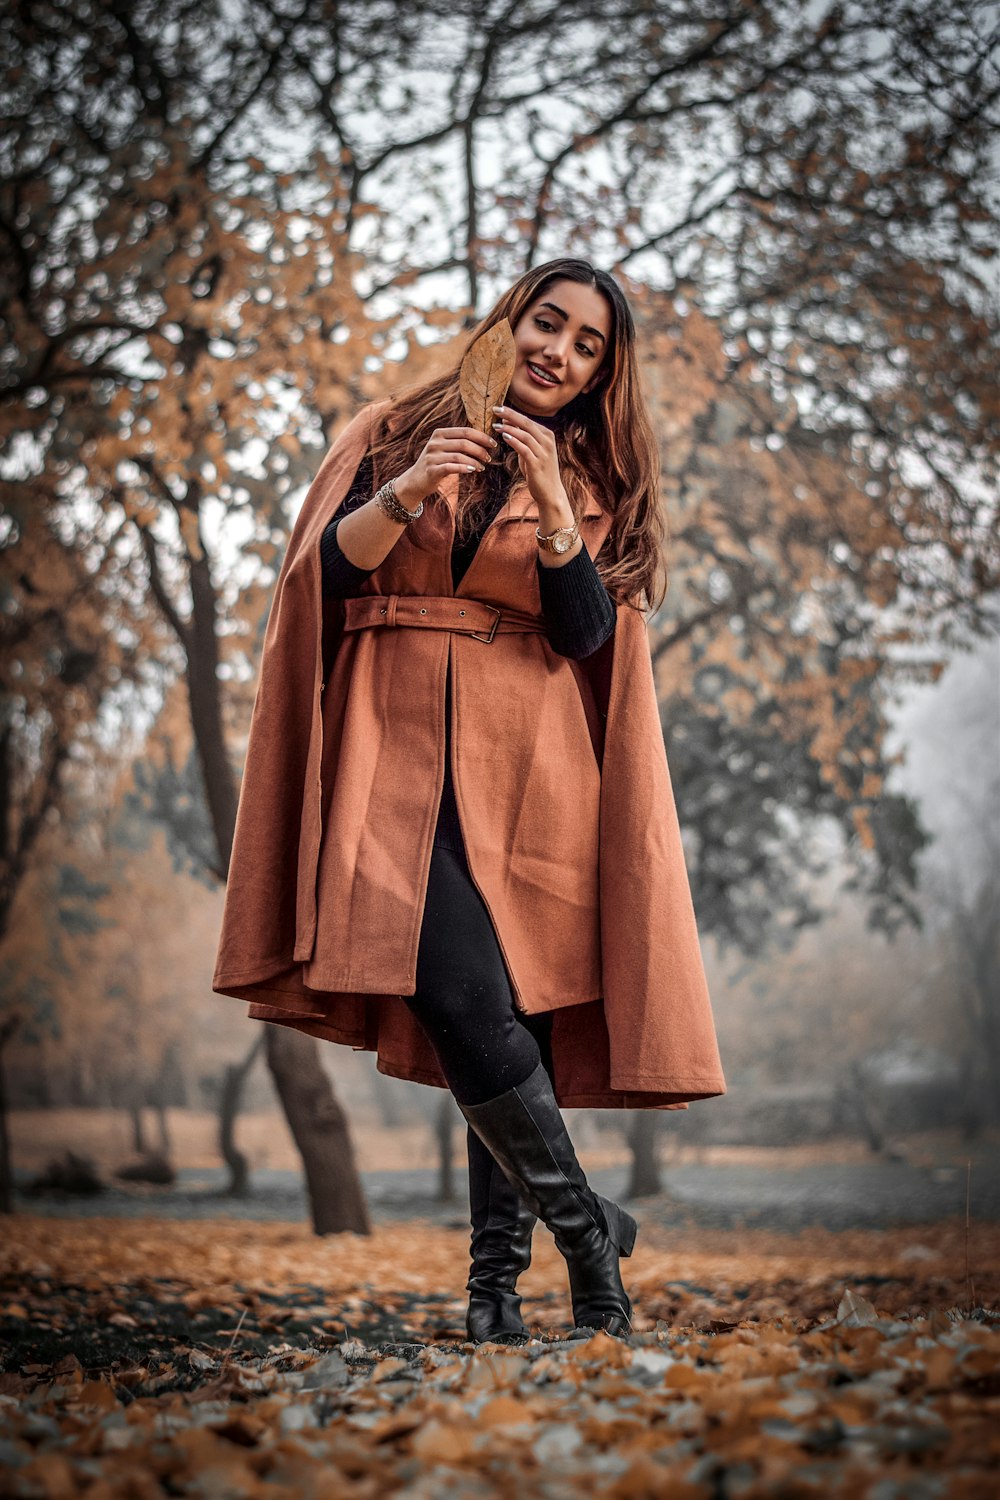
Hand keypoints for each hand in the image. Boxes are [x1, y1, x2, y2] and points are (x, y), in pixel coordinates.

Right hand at [395, 426, 496, 507]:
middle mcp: (435, 442)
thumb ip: (459, 442)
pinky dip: (465, 468)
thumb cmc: (436, 463)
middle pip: (464, 443)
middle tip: (489, 458)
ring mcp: (432, 456)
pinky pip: (452, 467)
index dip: (482, 437)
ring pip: (459, 456)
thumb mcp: (445, 449)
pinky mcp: (432, 470)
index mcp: (439, 433)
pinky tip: (473, 470)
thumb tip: (484, 439)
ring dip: (475, 461)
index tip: (493, 444)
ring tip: (482, 467)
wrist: (415, 480)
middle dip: (480, 450)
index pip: (465, 431)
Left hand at [491, 406, 571, 520]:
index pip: (528, 420)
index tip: (498, 408)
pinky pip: (524, 449)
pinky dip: (514, 442)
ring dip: (509, 429)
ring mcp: (544, 453)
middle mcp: (547, 442)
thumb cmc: (538, 471)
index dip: (512, 413)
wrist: (550, 492)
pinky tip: (504, 437)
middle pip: (526, 423)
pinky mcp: (538, 464)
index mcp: (547, 436)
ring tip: (495, 425)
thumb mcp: (530, 451)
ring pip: (525, 435)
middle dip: (510, 415)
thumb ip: (521, 438)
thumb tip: (507, 423)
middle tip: (495, 409)